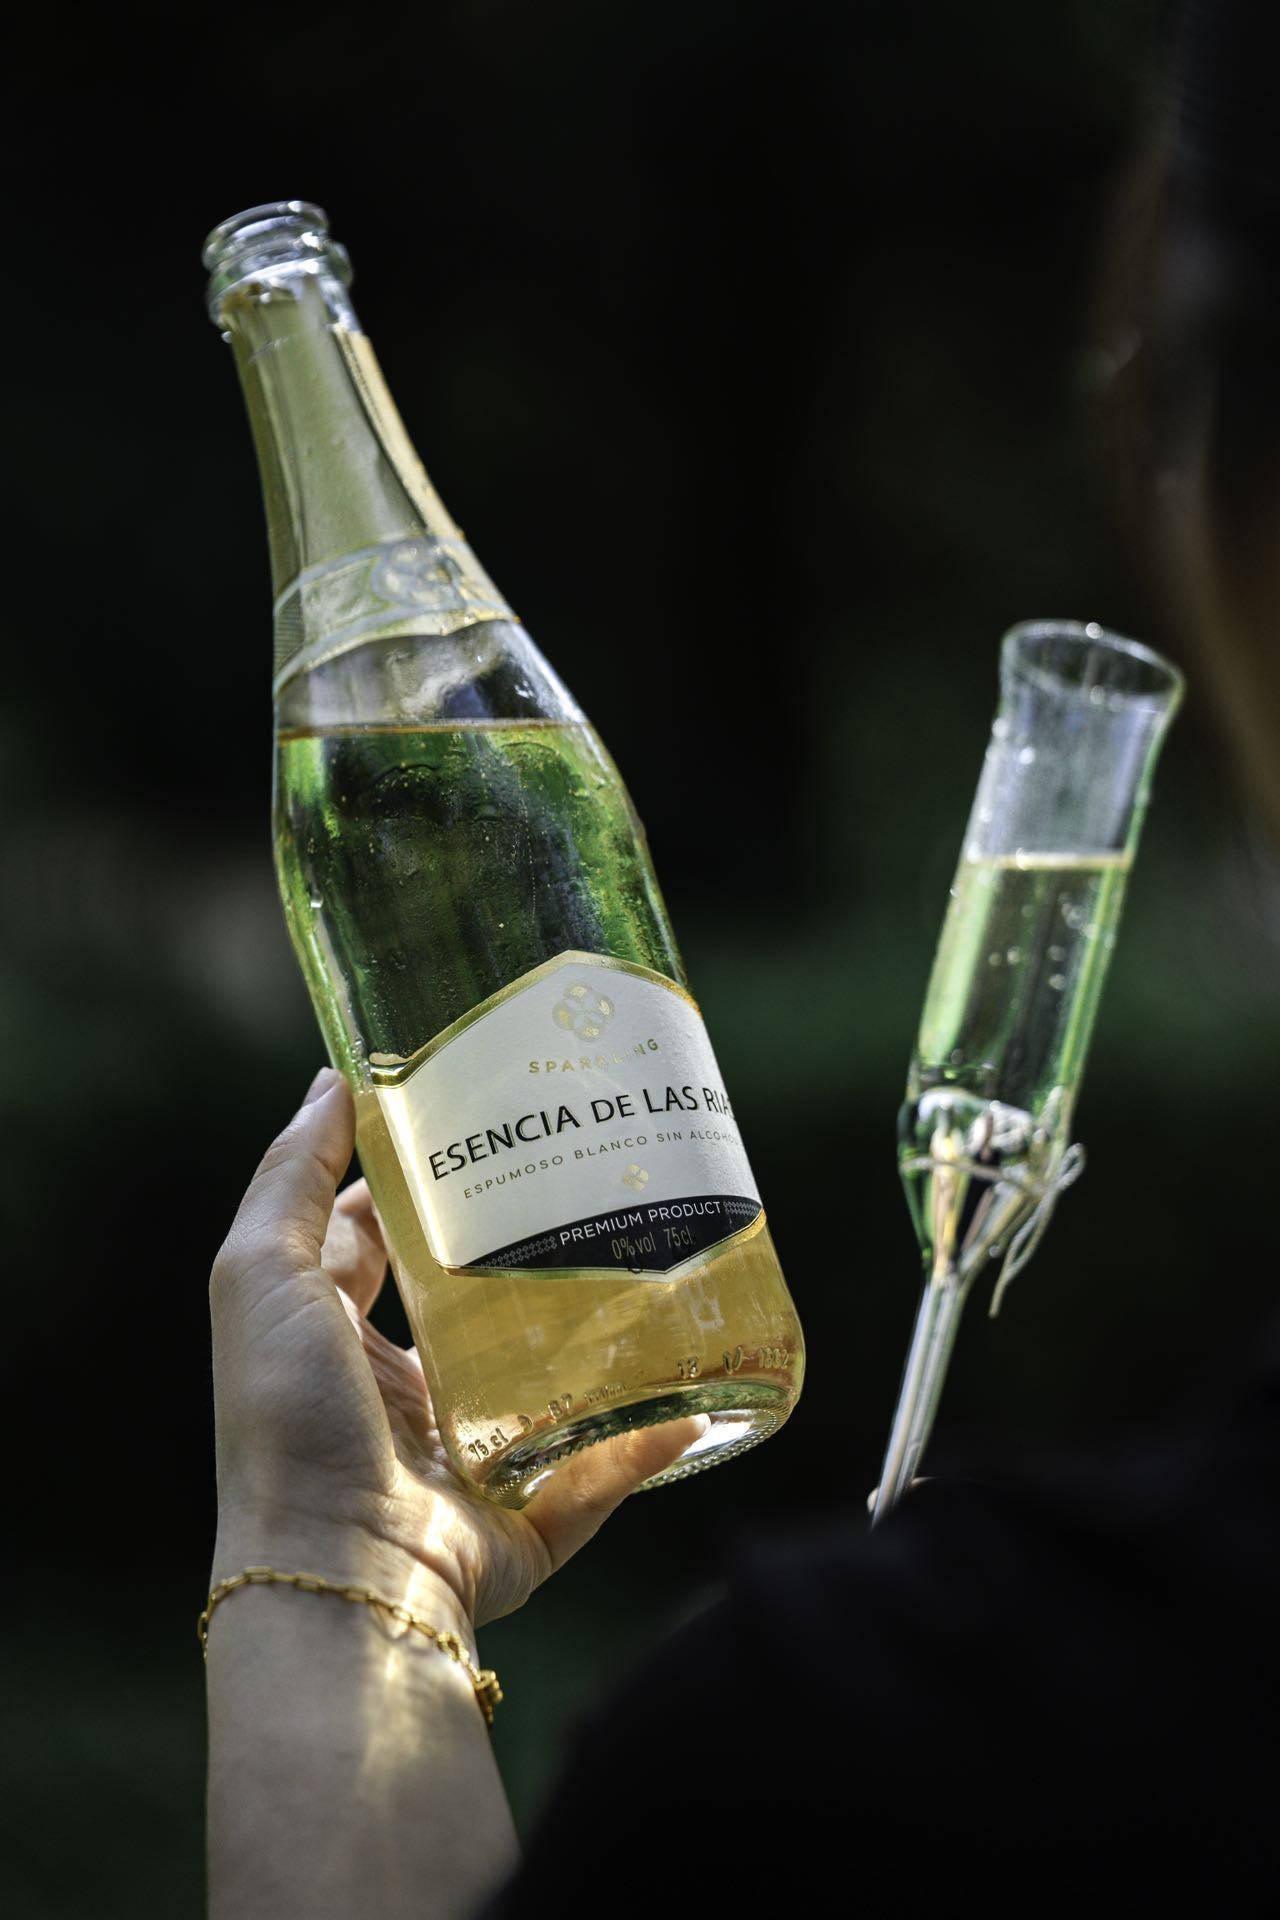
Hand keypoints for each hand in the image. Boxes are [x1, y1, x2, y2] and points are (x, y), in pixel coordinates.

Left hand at [210, 1067, 705, 1631]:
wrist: (339, 1574)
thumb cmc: (287, 1416)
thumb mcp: (261, 1272)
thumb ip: (290, 1177)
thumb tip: (332, 1082)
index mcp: (335, 1341)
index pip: (379, 1242)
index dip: (423, 1186)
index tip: (485, 1126)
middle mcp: (399, 1398)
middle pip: (472, 1306)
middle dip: (526, 1250)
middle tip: (591, 1182)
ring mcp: (466, 1462)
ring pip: (548, 1386)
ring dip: (598, 1338)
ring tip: (656, 1264)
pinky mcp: (525, 1519)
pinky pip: (604, 1474)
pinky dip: (649, 1441)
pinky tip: (700, 1397)